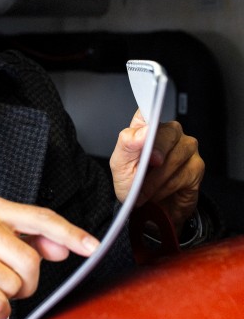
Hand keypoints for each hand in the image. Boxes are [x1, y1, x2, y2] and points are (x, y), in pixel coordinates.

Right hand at [0, 196, 99, 318]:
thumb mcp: (8, 252)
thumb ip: (37, 244)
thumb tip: (63, 247)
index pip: (40, 218)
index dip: (70, 233)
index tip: (93, 247)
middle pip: (30, 259)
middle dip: (26, 282)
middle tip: (6, 284)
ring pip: (13, 283)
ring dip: (8, 297)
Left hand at [110, 110, 204, 232]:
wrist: (148, 209)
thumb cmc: (134, 182)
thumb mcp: (120, 165)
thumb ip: (127, 145)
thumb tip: (143, 131)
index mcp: (147, 126)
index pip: (149, 109)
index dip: (148, 118)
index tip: (145, 128)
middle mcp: (170, 132)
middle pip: (167, 133)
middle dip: (152, 157)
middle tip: (140, 176)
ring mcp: (186, 147)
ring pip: (174, 158)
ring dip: (155, 180)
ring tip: (143, 191)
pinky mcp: (196, 166)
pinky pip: (182, 175)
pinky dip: (165, 188)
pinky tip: (157, 193)